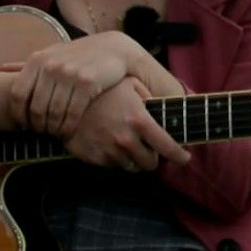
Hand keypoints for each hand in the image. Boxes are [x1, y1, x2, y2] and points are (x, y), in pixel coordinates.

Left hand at [7, 32, 147, 137]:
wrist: (113, 49)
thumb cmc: (78, 55)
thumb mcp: (51, 54)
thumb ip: (27, 65)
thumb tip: (1, 68)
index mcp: (37, 60)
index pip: (18, 95)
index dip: (18, 115)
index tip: (23, 126)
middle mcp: (51, 66)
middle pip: (35, 108)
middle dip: (37, 126)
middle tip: (42, 133)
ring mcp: (69, 74)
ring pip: (53, 113)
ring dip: (53, 129)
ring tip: (55, 133)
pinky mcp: (87, 83)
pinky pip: (72, 113)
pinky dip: (68, 127)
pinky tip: (68, 132)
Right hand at [63, 76, 191, 171]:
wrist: (65, 98)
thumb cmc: (102, 88)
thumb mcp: (130, 84)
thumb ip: (151, 98)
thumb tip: (168, 113)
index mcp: (140, 120)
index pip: (168, 147)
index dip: (180, 156)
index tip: (185, 158)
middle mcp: (126, 139)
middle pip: (150, 163)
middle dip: (152, 156)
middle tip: (148, 147)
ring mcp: (109, 150)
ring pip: (131, 167)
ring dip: (134, 158)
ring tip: (127, 143)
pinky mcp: (94, 158)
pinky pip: (112, 165)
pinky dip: (115, 158)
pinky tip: (109, 143)